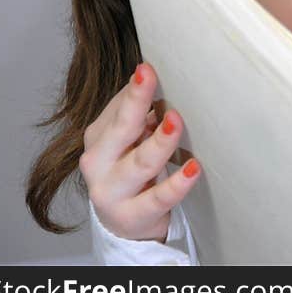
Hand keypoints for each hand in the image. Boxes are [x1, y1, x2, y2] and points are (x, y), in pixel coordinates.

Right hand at [78, 61, 200, 241]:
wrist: (123, 224)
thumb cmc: (130, 171)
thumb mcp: (129, 143)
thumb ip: (140, 118)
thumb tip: (159, 86)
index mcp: (98, 138)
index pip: (116, 110)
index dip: (134, 90)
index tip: (147, 68)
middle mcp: (97, 163)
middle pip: (121, 129)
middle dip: (136, 103)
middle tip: (151, 80)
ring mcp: (111, 192)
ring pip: (140, 163)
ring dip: (160, 141)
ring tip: (176, 122)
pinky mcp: (132, 216)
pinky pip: (159, 197)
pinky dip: (177, 183)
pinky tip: (194, 168)